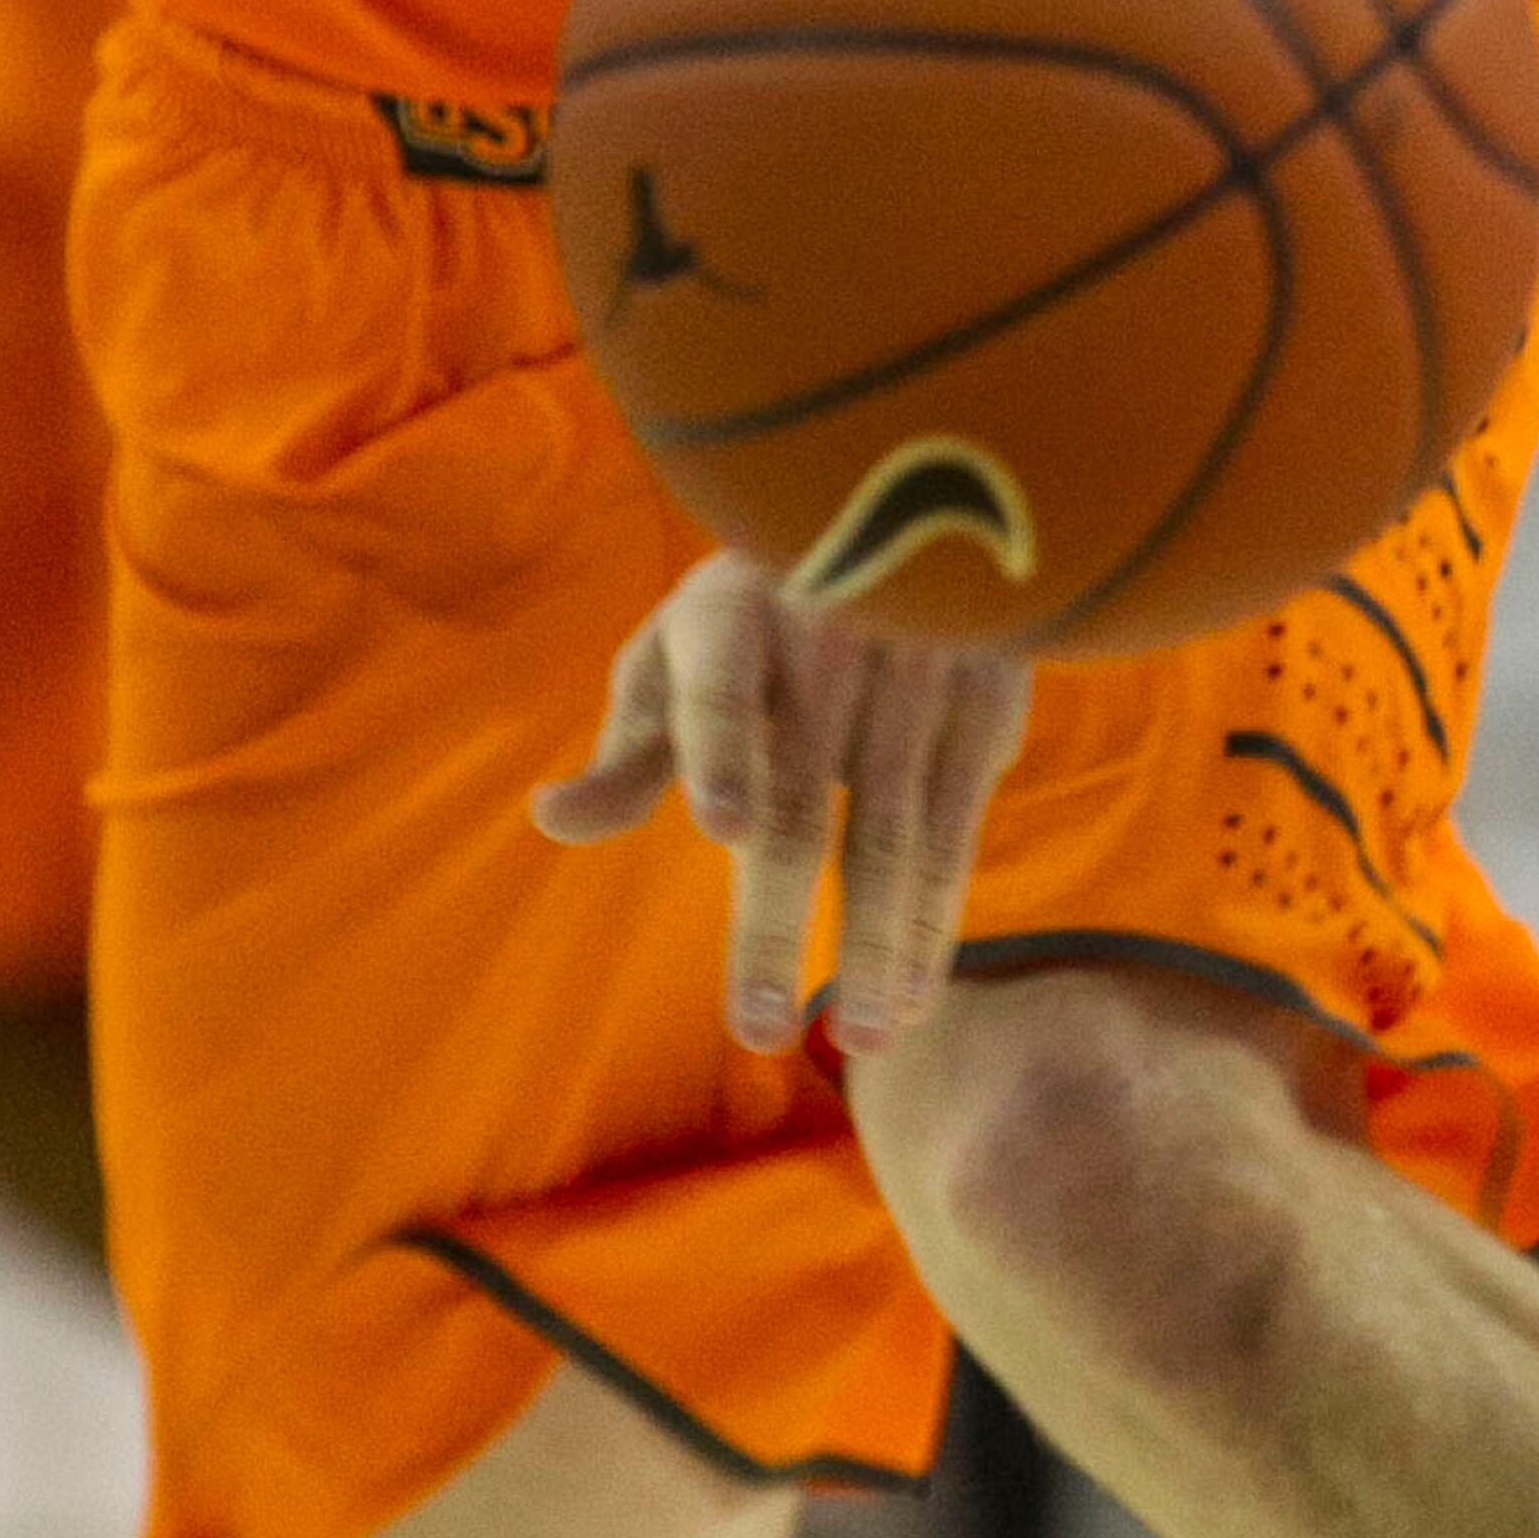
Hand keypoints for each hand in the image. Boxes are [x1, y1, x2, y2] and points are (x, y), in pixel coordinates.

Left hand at [533, 549, 1033, 1053]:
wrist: (916, 497)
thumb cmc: (760, 607)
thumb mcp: (683, 650)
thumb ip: (634, 746)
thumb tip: (552, 821)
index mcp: (731, 615)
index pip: (721, 687)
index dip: (722, 749)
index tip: (723, 824)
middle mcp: (828, 635)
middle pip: (799, 795)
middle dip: (779, 918)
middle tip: (759, 1031)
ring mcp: (916, 667)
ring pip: (893, 827)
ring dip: (879, 943)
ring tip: (862, 1041)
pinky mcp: (986, 699)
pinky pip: (956, 827)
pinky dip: (935, 915)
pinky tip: (913, 988)